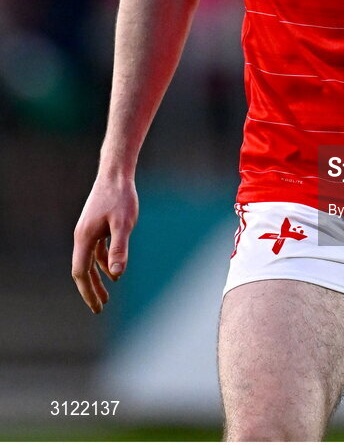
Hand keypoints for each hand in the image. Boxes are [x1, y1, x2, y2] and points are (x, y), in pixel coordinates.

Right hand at [72, 175, 138, 313]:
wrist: (116, 173)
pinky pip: (96, 250)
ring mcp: (88, 230)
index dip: (88, 291)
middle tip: (99, 308)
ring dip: (98, 277)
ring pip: (90, 260)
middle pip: (82, 270)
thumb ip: (119, 248)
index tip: (97, 307)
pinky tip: (113, 270)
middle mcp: (82, 236)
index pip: (81, 272)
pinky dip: (103, 262)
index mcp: (84, 237)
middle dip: (91, 290)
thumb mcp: (123, 223)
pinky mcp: (96, 225)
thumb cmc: (120, 197)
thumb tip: (116, 274)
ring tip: (107, 295)